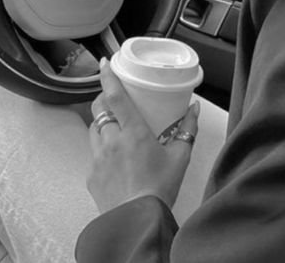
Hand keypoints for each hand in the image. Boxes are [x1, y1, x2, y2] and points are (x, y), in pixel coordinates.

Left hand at [87, 60, 199, 213]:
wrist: (137, 222)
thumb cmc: (160, 189)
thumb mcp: (180, 157)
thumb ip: (187, 130)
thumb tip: (194, 110)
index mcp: (133, 133)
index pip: (115, 96)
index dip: (108, 77)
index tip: (105, 63)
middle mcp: (111, 141)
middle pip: (99, 109)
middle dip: (103, 98)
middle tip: (113, 96)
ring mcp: (98, 159)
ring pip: (93, 129)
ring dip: (101, 122)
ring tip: (113, 126)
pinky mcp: (91, 175)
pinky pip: (92, 153)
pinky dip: (100, 148)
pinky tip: (112, 157)